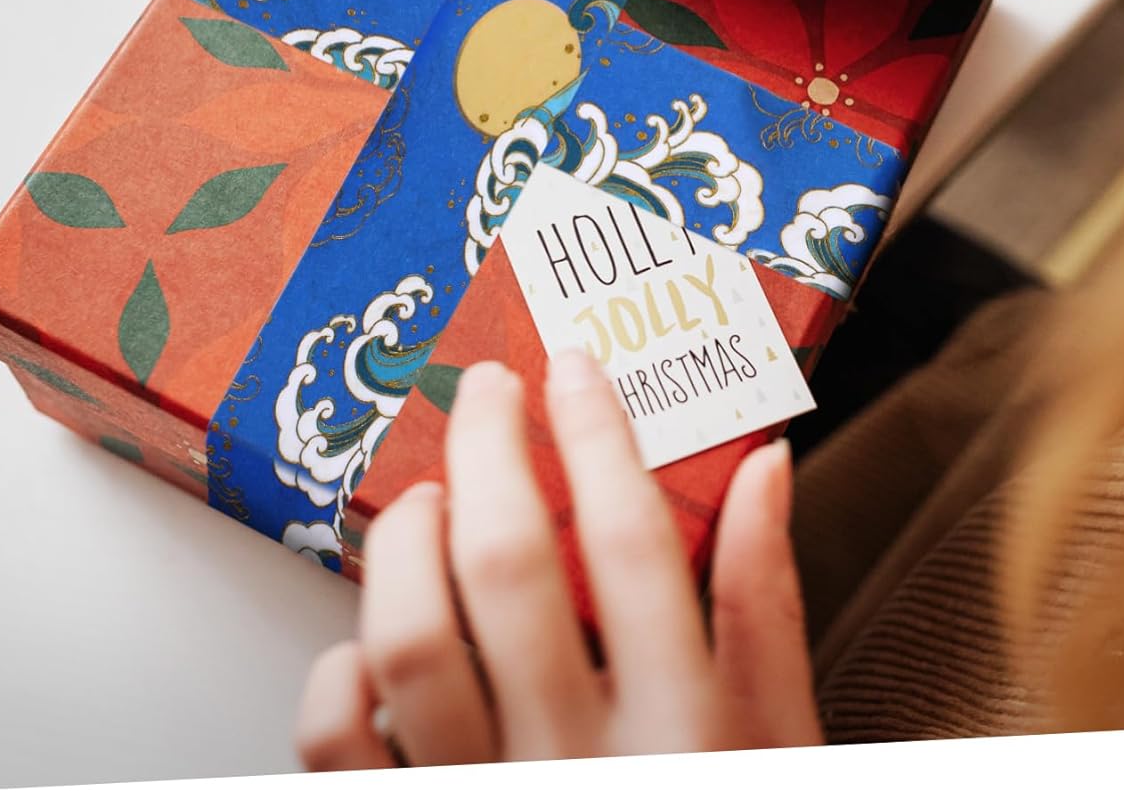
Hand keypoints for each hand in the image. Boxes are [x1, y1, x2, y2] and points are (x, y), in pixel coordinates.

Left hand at [297, 350, 821, 767]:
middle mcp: (584, 763)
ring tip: (427, 497)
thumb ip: (768, 604)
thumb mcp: (784, 743)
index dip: (596, 435)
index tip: (574, 368)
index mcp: (688, 730)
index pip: (635, 542)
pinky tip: (370, 642)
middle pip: (510, 565)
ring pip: (411, 641)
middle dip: (490, 448)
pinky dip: (338, 675)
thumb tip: (765, 467)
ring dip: (409, 542)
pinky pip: (342, 748)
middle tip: (488, 388)